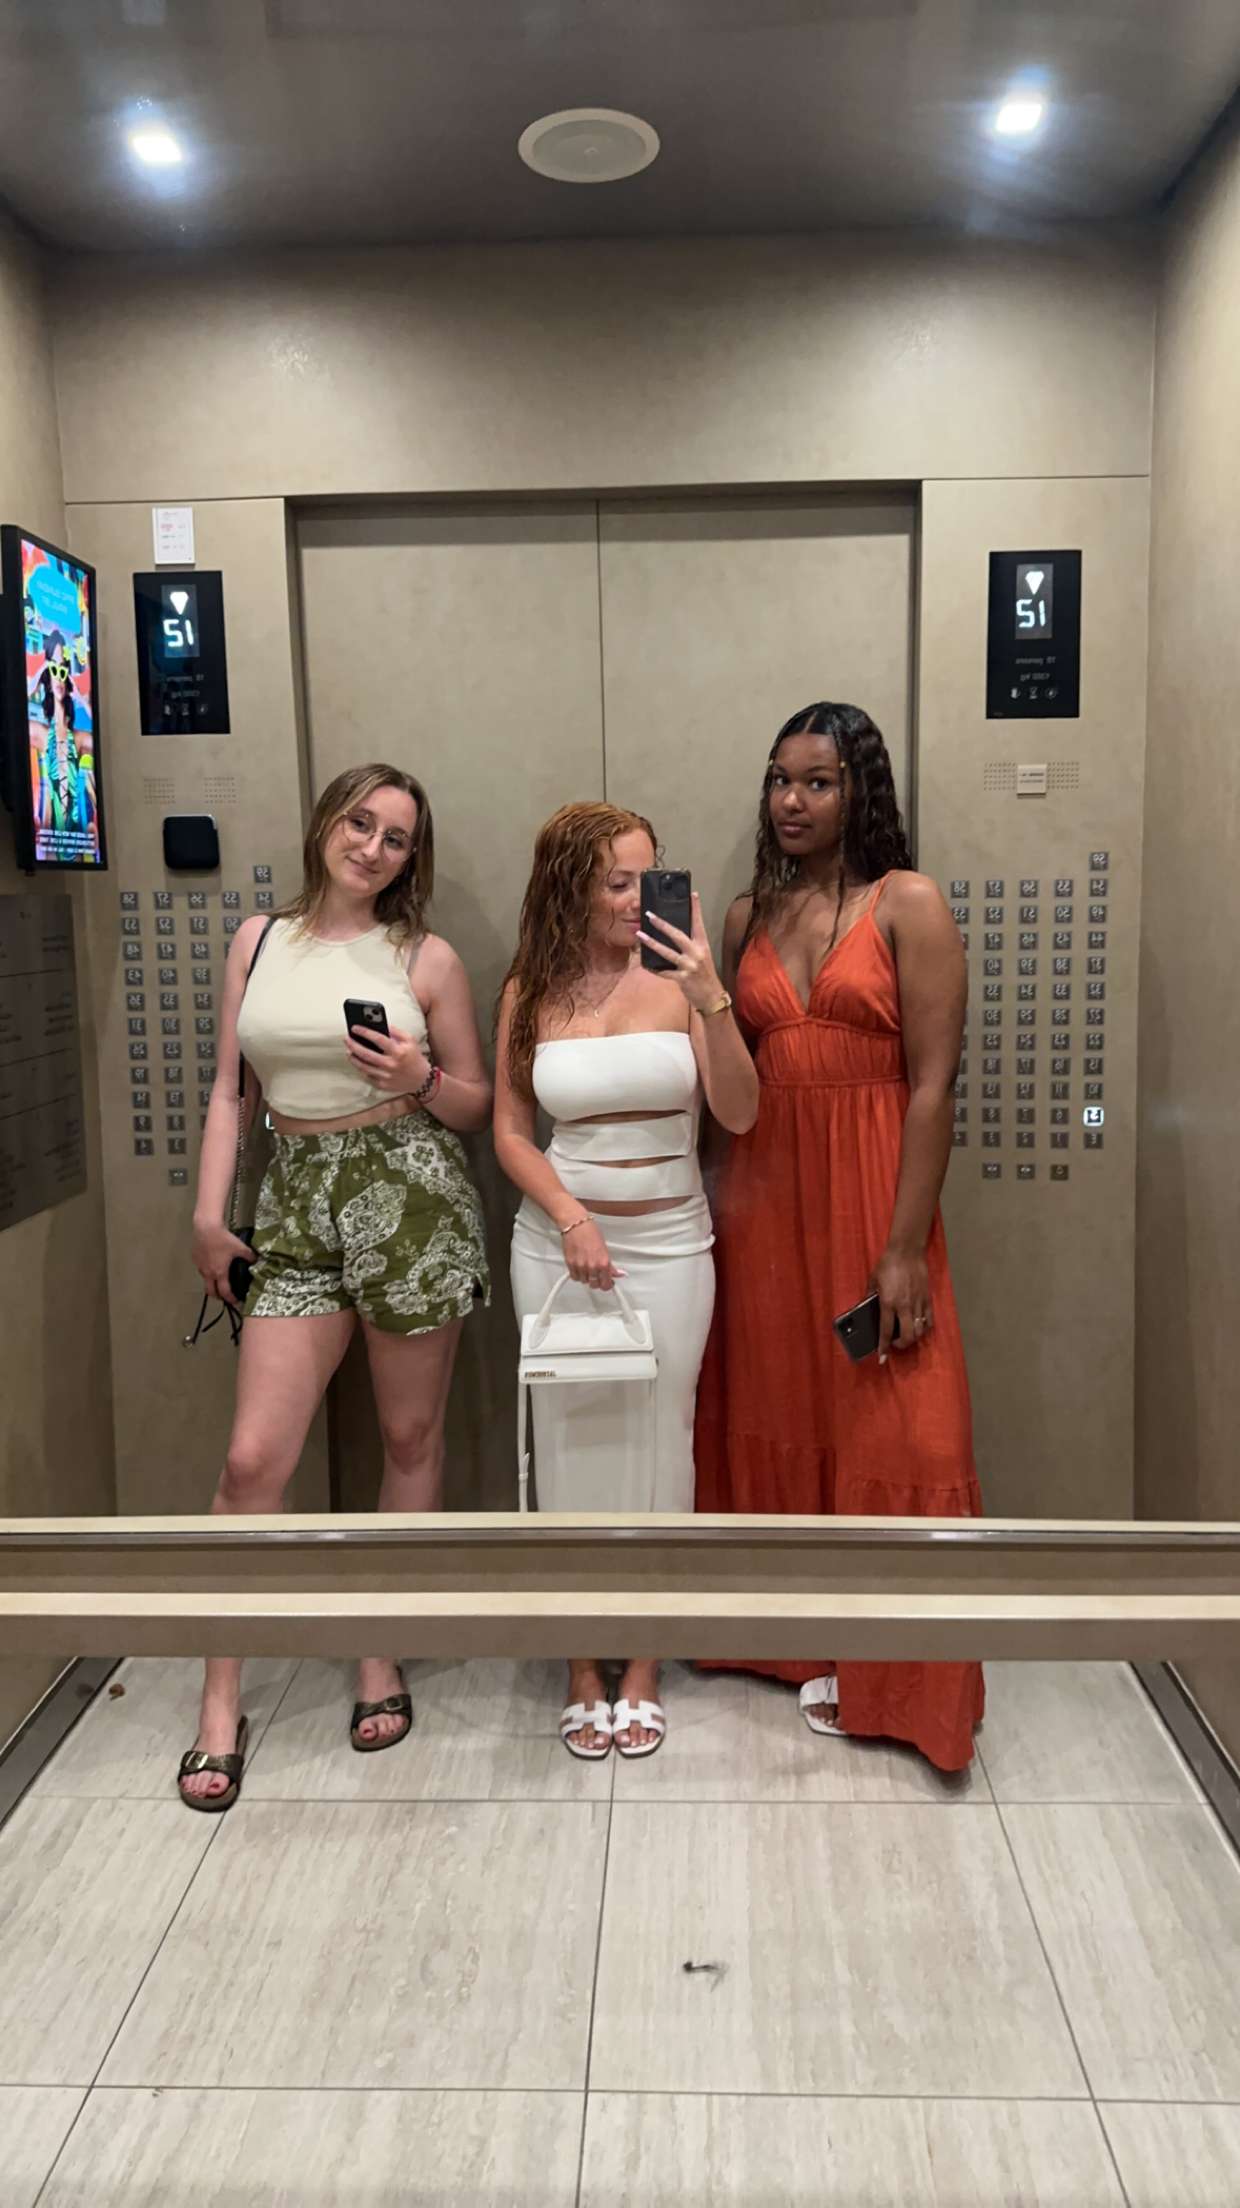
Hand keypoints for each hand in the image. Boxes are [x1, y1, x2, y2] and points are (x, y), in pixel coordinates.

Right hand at [192, 1217, 256, 1307]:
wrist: (206, 1228)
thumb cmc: (223, 1239)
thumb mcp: (240, 1247)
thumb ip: (249, 1256)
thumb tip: (257, 1261)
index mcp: (220, 1273)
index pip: (224, 1292)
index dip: (231, 1299)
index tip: (236, 1302)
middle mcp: (208, 1273)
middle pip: (210, 1291)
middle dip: (218, 1296)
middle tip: (225, 1295)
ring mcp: (200, 1266)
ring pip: (205, 1279)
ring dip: (212, 1282)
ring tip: (219, 1278)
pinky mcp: (195, 1258)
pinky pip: (201, 1268)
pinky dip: (207, 1269)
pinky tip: (212, 1262)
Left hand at [345, 1022, 429, 1094]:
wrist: (421, 1079)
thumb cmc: (414, 1056)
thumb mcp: (410, 1040)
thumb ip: (396, 1031)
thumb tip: (380, 1025)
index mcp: (398, 1051)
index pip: (378, 1039)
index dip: (364, 1032)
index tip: (354, 1027)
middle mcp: (391, 1065)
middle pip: (366, 1054)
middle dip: (353, 1045)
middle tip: (346, 1038)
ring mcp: (386, 1077)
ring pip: (364, 1067)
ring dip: (353, 1058)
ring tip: (349, 1050)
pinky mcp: (383, 1085)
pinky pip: (367, 1076)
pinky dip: (361, 1068)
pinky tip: (358, 1062)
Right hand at [560, 1218, 626, 1292]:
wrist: (576, 1225)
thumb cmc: (590, 1232)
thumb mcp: (605, 1248)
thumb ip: (610, 1265)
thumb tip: (616, 1273)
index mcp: (603, 1262)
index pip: (606, 1284)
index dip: (608, 1285)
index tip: (608, 1284)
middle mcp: (591, 1266)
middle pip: (595, 1285)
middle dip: (597, 1282)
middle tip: (598, 1276)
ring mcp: (580, 1266)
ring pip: (584, 1282)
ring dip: (587, 1277)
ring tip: (588, 1268)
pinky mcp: (570, 1264)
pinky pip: (574, 1277)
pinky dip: (578, 1275)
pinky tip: (580, 1268)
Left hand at [636, 892, 726, 1015]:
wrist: (712, 997)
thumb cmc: (705, 975)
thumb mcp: (703, 957)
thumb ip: (691, 946)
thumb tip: (674, 934)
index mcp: (703, 946)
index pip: (698, 923)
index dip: (696, 909)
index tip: (693, 894)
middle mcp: (696, 953)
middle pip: (678, 935)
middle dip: (662, 925)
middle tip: (650, 915)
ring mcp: (689, 966)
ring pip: (667, 952)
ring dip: (652, 943)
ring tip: (640, 935)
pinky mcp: (682, 979)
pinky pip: (664, 972)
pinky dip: (654, 968)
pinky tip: (645, 964)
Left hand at [870, 1246, 932, 1363]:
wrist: (907, 1251)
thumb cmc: (887, 1264)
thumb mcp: (873, 1280)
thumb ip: (869, 1296)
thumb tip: (866, 1307)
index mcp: (888, 1303)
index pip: (886, 1331)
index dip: (883, 1347)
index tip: (882, 1358)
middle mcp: (904, 1307)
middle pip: (907, 1336)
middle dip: (901, 1345)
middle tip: (895, 1344)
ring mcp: (918, 1304)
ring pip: (920, 1331)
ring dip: (912, 1338)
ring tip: (906, 1336)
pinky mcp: (927, 1299)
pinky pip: (929, 1320)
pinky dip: (925, 1328)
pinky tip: (919, 1327)